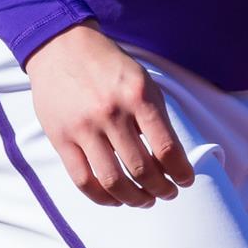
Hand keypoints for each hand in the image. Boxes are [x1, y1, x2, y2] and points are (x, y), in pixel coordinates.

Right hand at [22, 23, 195, 205]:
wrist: (62, 47)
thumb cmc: (108, 66)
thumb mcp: (141, 80)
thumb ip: (155, 116)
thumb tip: (170, 158)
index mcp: (139, 96)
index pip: (167, 148)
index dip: (181, 172)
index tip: (185, 181)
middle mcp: (112, 113)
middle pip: (142, 169)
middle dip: (161, 189)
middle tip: (167, 194)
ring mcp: (84, 128)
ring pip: (113, 181)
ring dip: (134, 199)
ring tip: (145, 201)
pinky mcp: (61, 139)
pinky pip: (83, 180)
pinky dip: (102, 197)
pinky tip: (115, 199)